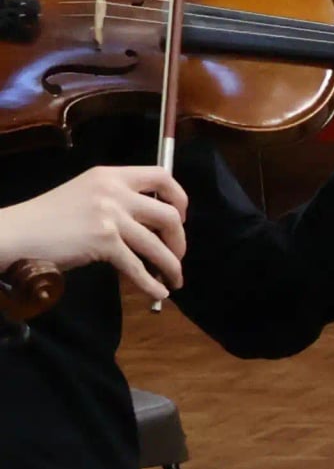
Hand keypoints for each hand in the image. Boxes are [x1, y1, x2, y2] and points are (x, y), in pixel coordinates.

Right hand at [0, 164, 186, 307]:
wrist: (17, 232)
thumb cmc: (48, 218)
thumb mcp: (85, 195)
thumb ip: (117, 200)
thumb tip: (150, 223)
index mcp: (110, 176)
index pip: (161, 176)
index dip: (179, 198)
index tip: (180, 217)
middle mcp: (113, 191)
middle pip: (169, 215)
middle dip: (179, 240)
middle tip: (176, 255)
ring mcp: (109, 215)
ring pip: (158, 245)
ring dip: (171, 266)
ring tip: (174, 280)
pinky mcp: (103, 240)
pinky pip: (137, 266)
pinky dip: (151, 283)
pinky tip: (158, 292)